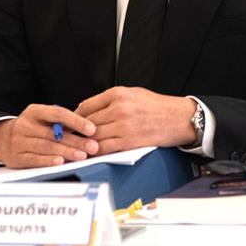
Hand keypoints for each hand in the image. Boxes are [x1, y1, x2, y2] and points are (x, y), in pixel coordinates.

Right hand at [0, 104, 98, 168]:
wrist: (2, 139)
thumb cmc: (31, 128)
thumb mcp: (42, 119)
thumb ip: (61, 122)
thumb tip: (89, 130)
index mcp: (34, 111)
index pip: (58, 113)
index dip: (76, 121)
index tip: (92, 129)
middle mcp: (25, 124)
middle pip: (54, 133)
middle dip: (76, 141)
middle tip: (93, 146)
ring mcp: (19, 141)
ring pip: (46, 147)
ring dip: (66, 152)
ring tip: (82, 156)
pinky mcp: (17, 157)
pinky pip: (34, 159)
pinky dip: (48, 161)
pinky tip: (60, 162)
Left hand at [74, 87, 195, 154]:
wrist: (177, 118)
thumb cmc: (156, 106)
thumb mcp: (132, 92)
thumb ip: (110, 99)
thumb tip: (87, 107)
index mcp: (118, 94)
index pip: (86, 105)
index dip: (75, 115)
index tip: (70, 121)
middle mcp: (119, 109)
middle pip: (87, 122)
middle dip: (76, 130)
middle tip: (68, 135)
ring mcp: (123, 126)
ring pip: (93, 136)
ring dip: (83, 142)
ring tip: (75, 145)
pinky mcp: (129, 142)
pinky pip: (104, 148)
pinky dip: (95, 151)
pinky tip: (90, 152)